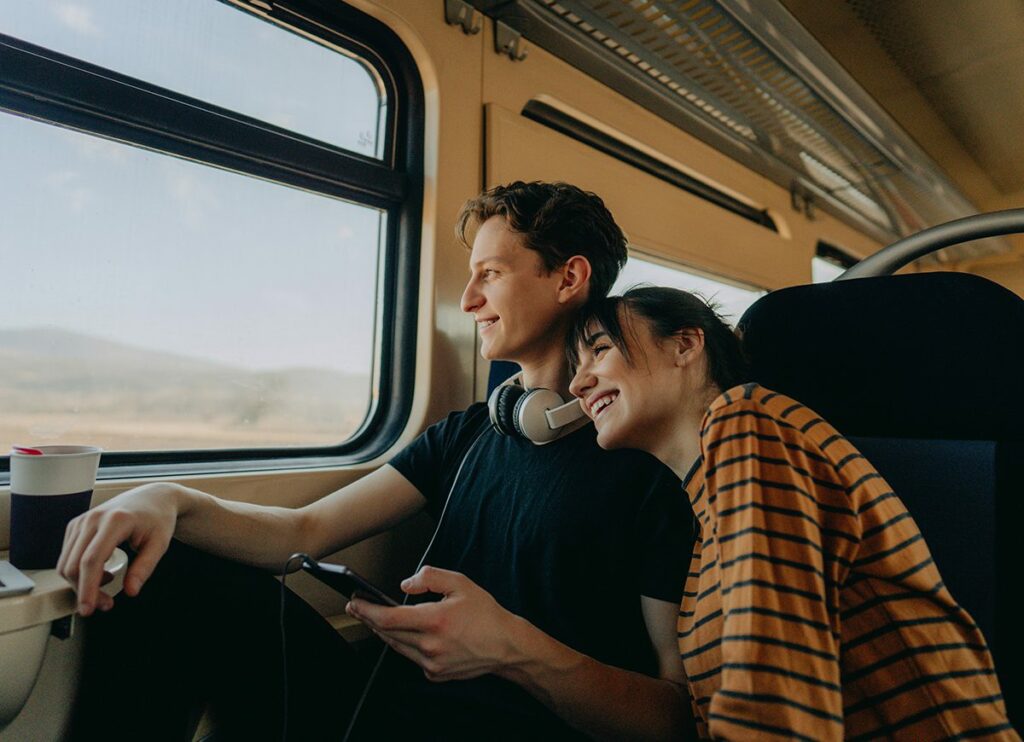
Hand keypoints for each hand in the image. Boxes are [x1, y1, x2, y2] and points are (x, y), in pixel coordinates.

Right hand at [57, 482, 180, 615]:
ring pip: (66, 563)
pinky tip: (102, 572)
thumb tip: (130, 591)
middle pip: (74, 565)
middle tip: (106, 604)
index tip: (89, 609)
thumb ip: (145, 568)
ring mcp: (81, 521)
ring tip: (108, 586)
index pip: (92, 560)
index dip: (87, 588)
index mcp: (115, 521)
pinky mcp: (76, 525)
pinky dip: (79, 571)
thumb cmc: (158, 519)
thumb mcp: (159, 544)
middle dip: (85, 591)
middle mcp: (93, 518)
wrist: (153, 498)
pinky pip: (68, 556)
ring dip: (80, 583)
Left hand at [346, 566, 519, 681]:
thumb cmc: (485, 614)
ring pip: (396, 646)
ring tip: (375, 617)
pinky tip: (407, 633)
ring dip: (383, 631)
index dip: (367, 610)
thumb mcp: (461, 583)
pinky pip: (411, 657)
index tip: (355, 602)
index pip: (389, 617)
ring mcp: (431, 663)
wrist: (506, 646)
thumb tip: (404, 585)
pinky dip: (405, 644)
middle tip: (358, 607)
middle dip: (369, 618)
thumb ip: (430, 577)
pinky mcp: (435, 673)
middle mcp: (430, 645)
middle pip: (387, 633)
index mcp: (435, 620)